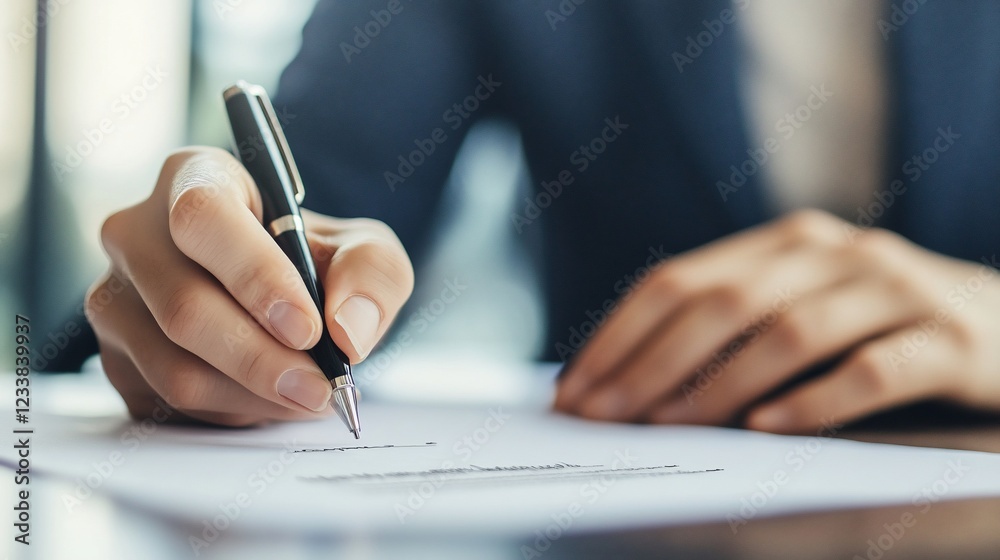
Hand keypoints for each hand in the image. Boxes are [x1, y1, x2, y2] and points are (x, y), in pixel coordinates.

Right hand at [86, 147, 413, 425]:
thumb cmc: (315, 264)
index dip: (255, 277)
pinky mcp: (115, 358)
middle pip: (183, 307)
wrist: (281, 304)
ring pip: (174, 368)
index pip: (204, 218)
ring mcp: (115, 298)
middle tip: (318, 388)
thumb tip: (347, 329)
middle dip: (261, 360)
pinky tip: (265, 397)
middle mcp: (137, 232)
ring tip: (304, 394)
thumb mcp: (364, 251)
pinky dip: (230, 412)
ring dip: (252, 396)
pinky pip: (167, 403)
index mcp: (196, 177)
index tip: (307, 328)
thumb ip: (372, 273)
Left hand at [554, 210, 999, 432]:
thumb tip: (628, 382)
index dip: (619, 334)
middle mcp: (832, 252)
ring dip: (717, 384)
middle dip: (650, 362)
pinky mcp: (948, 339)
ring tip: (668, 426)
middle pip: (722, 302)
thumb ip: (732, 328)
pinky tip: (768, 429)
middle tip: (604, 415)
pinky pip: (871, 370)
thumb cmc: (878, 324)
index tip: (576, 388)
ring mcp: (892, 289)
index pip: (678, 279)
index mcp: (783, 241)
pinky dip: (814, 400)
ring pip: (789, 334)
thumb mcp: (802, 307)